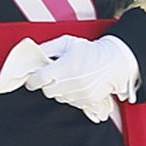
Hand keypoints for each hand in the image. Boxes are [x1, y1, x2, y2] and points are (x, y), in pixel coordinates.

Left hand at [21, 34, 138, 122]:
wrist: (113, 62)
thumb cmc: (89, 51)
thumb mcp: (67, 42)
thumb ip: (47, 48)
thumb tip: (32, 56)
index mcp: (66, 65)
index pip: (40, 79)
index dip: (32, 80)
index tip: (32, 80)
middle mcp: (73, 81)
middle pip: (47, 91)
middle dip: (47, 84)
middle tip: (52, 77)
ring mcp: (81, 92)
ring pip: (59, 97)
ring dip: (60, 90)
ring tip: (69, 78)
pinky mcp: (88, 100)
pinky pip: (71, 102)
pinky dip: (71, 95)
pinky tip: (77, 85)